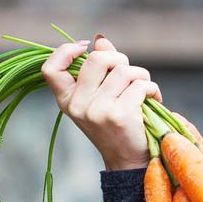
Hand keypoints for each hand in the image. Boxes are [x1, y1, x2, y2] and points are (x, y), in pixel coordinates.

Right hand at [40, 35, 161, 170]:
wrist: (128, 161)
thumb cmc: (116, 125)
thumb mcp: (100, 98)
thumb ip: (100, 69)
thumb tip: (100, 40)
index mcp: (67, 100)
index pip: (50, 69)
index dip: (65, 51)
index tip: (85, 47)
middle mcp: (78, 106)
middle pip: (98, 59)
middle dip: (120, 59)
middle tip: (129, 75)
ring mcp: (97, 111)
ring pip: (124, 71)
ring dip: (141, 76)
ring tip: (144, 91)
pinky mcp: (119, 115)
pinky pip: (140, 85)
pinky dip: (152, 89)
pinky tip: (152, 100)